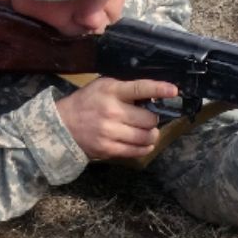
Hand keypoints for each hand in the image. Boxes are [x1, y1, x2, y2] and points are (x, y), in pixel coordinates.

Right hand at [55, 78, 178, 159]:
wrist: (63, 125)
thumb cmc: (87, 101)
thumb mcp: (103, 86)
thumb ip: (125, 89)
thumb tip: (153, 94)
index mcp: (111, 91)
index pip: (139, 89)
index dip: (158, 89)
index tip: (174, 91)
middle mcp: (111, 111)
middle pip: (149, 119)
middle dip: (152, 118)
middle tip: (148, 118)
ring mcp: (110, 132)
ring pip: (146, 136)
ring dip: (151, 134)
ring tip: (147, 131)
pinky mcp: (108, 149)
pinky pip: (137, 151)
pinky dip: (145, 147)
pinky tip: (142, 142)